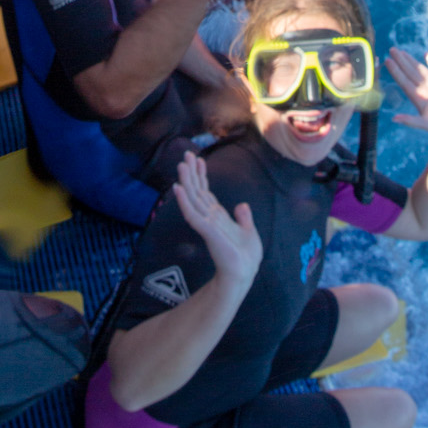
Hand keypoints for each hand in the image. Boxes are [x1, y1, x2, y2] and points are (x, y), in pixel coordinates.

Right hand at [173, 150, 261, 287]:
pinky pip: (191, 214)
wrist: (244, 273)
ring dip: (186, 182)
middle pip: (197, 191)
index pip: (206, 192)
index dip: (202, 176)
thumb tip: (242, 204)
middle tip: (186, 154)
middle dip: (192, 173)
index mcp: (217, 216)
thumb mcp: (249, 232)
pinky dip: (184, 201)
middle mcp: (208, 217)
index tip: (199, 159)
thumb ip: (244, 218)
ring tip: (181, 165)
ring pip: (192, 199)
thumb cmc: (245, 257)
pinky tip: (178, 189)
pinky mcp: (206, 231)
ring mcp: (205, 224)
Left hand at [386, 47, 427, 144]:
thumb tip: (394, 119)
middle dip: (401, 61)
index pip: (404, 81)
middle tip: (392, 49)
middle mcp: (425, 90)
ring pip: (421, 69)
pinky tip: (427, 54)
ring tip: (402, 52)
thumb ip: (410, 121)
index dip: (396, 71)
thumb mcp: (425, 124)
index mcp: (418, 98)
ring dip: (412, 61)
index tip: (387, 61)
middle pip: (410, 72)